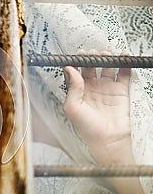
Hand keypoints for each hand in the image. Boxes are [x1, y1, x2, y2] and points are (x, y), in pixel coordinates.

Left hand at [63, 50, 132, 164]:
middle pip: (91, 66)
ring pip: (107, 67)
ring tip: (106, 54)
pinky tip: (122, 56)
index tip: (78, 54)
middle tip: (93, 53)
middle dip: (92, 57)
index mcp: (78, 91)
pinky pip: (123, 73)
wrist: (108, 139)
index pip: (76, 71)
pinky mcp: (121, 90)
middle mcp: (91, 88)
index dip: (77, 62)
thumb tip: (69, 69)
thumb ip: (72, 87)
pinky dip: (124, 63)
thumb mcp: (73, 107)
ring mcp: (106, 88)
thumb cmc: (87, 128)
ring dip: (106, 58)